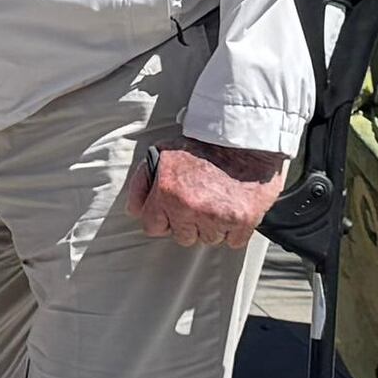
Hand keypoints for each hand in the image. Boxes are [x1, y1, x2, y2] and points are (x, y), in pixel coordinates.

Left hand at [128, 137, 284, 251]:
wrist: (244, 136)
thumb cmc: (205, 143)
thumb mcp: (164, 153)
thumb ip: (143, 182)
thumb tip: (134, 210)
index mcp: (166, 191)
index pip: (153, 226)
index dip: (165, 217)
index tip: (176, 208)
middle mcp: (189, 207)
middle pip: (183, 237)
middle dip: (190, 222)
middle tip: (202, 199)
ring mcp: (217, 216)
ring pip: (209, 240)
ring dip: (214, 226)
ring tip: (220, 200)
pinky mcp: (243, 220)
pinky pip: (234, 242)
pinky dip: (236, 229)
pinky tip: (235, 207)